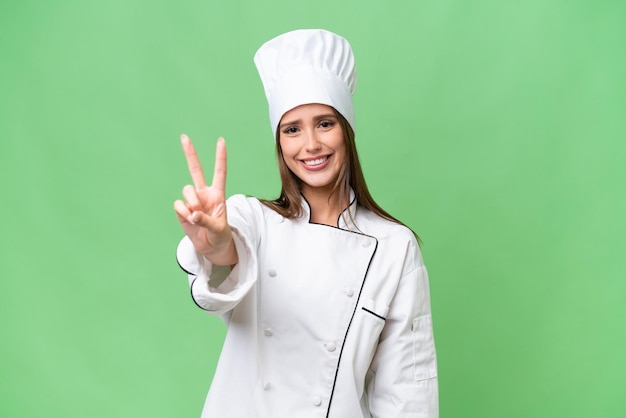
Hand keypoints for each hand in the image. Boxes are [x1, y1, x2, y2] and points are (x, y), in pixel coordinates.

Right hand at [174, 134, 237, 265]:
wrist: (211, 247)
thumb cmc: (220, 235)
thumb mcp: (218, 229)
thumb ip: (205, 220)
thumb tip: (192, 214)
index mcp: (218, 194)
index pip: (219, 172)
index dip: (220, 157)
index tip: (221, 141)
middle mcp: (204, 193)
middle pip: (196, 170)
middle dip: (190, 153)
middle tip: (184, 136)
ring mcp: (192, 200)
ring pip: (187, 190)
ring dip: (192, 203)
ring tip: (197, 217)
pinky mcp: (182, 209)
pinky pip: (179, 205)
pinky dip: (184, 214)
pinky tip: (189, 221)